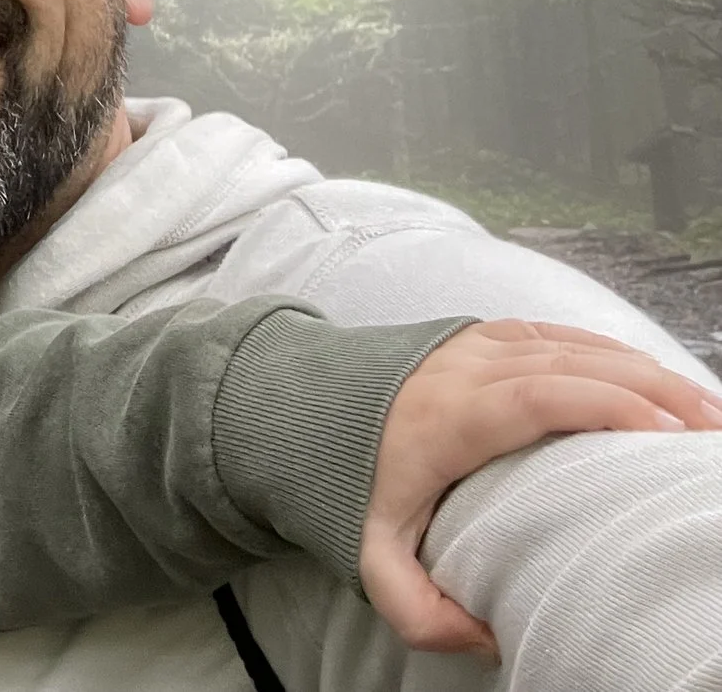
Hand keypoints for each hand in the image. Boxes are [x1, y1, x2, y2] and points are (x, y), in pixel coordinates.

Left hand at [359, 319, 721, 658]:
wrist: (291, 406)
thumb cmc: (342, 480)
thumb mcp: (366, 553)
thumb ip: (415, 606)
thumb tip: (485, 638)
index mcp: (446, 418)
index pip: (536, 397)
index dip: (602, 404)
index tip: (662, 429)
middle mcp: (463, 370)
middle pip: (571, 365)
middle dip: (650, 390)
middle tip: (712, 430)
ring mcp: (472, 346)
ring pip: (572, 345)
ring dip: (644, 370)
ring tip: (704, 410)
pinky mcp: (479, 337)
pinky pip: (555, 333)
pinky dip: (611, 350)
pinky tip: (654, 375)